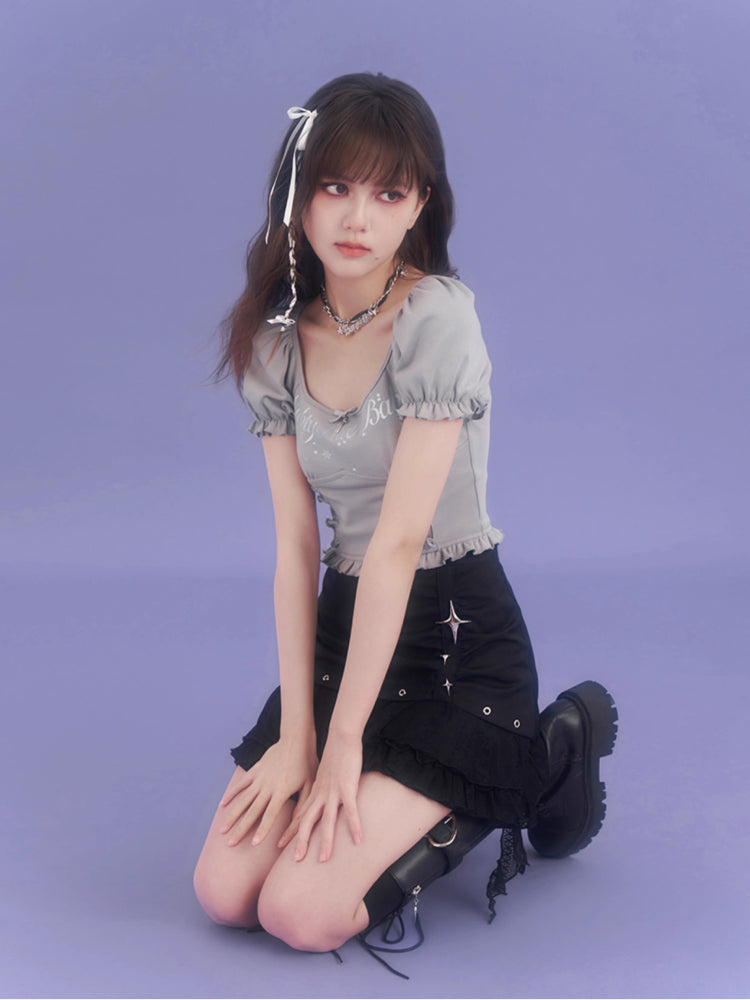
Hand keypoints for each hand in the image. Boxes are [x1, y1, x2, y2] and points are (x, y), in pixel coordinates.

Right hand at [219, 733, 317, 846]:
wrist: (296, 739)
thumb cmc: (306, 763)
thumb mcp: (310, 784)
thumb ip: (303, 804)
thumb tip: (298, 824)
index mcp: (281, 792)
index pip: (270, 815)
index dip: (262, 830)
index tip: (253, 844)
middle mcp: (268, 786)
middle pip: (252, 811)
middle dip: (241, 829)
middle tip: (230, 844)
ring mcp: (259, 778)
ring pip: (242, 799)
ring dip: (232, 815)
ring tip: (222, 830)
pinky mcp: (255, 769)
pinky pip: (241, 784)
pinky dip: (231, 794)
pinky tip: (223, 805)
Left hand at [279, 729, 362, 862]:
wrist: (341, 737)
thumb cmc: (334, 756)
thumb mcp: (323, 776)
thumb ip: (320, 790)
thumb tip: (318, 800)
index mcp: (314, 792)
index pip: (299, 815)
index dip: (289, 831)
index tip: (279, 846)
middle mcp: (320, 795)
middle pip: (306, 822)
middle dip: (300, 841)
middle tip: (296, 860)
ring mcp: (333, 792)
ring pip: (327, 820)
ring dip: (325, 841)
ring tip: (324, 859)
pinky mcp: (347, 788)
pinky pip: (351, 810)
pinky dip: (354, 825)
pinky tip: (358, 839)